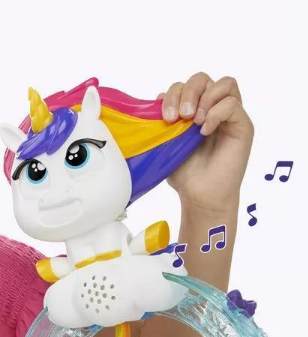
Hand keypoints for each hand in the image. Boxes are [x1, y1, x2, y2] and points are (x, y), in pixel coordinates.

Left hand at [157, 72, 254, 212]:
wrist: (200, 195)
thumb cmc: (184, 172)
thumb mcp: (167, 143)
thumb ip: (163, 121)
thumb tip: (155, 101)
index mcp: (193, 111)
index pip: (184, 86)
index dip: (172, 95)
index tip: (165, 117)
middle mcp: (212, 109)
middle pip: (202, 79)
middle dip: (186, 92)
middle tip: (177, 116)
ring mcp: (229, 116)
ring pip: (224, 84)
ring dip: (204, 98)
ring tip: (193, 122)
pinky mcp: (242, 125)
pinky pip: (232, 104)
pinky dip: (216, 113)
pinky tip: (204, 131)